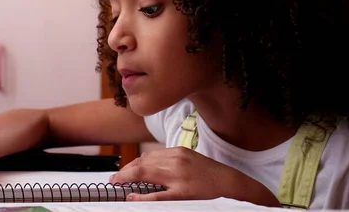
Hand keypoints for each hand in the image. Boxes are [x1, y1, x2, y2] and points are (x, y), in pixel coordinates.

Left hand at [109, 147, 279, 206]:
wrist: (233, 184)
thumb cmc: (211, 175)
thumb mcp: (189, 162)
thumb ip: (171, 163)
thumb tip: (149, 168)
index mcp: (178, 153)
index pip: (148, 156)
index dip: (131, 164)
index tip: (121, 172)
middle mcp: (177, 161)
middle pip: (143, 163)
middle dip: (125, 171)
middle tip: (114, 180)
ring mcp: (180, 177)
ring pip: (147, 173)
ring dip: (129, 178)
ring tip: (118, 185)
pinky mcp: (184, 193)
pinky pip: (158, 194)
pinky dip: (142, 195)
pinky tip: (132, 196)